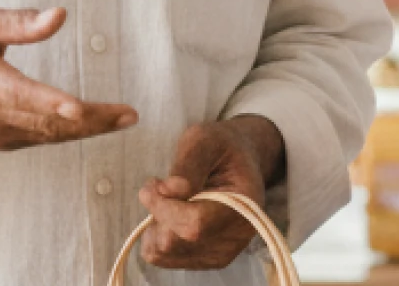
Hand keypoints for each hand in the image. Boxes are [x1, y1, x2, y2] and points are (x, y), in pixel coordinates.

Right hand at [0, 7, 137, 151]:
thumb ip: (19, 21)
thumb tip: (59, 15)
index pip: (20, 94)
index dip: (50, 103)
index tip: (79, 107)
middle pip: (44, 122)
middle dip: (90, 120)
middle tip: (128, 115)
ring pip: (46, 136)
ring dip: (87, 130)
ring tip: (122, 119)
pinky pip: (39, 140)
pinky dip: (68, 134)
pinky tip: (94, 124)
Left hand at [140, 117, 283, 270]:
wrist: (237, 162)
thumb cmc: (220, 147)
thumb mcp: (205, 139)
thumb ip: (188, 163)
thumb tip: (169, 191)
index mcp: (245, 205)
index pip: (195, 224)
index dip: (164, 206)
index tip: (153, 183)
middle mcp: (237, 237)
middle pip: (175, 241)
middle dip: (157, 213)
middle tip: (158, 187)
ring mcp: (221, 253)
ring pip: (164, 252)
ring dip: (155, 224)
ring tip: (167, 199)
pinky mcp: (205, 259)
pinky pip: (163, 258)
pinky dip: (156, 236)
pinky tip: (169, 214)